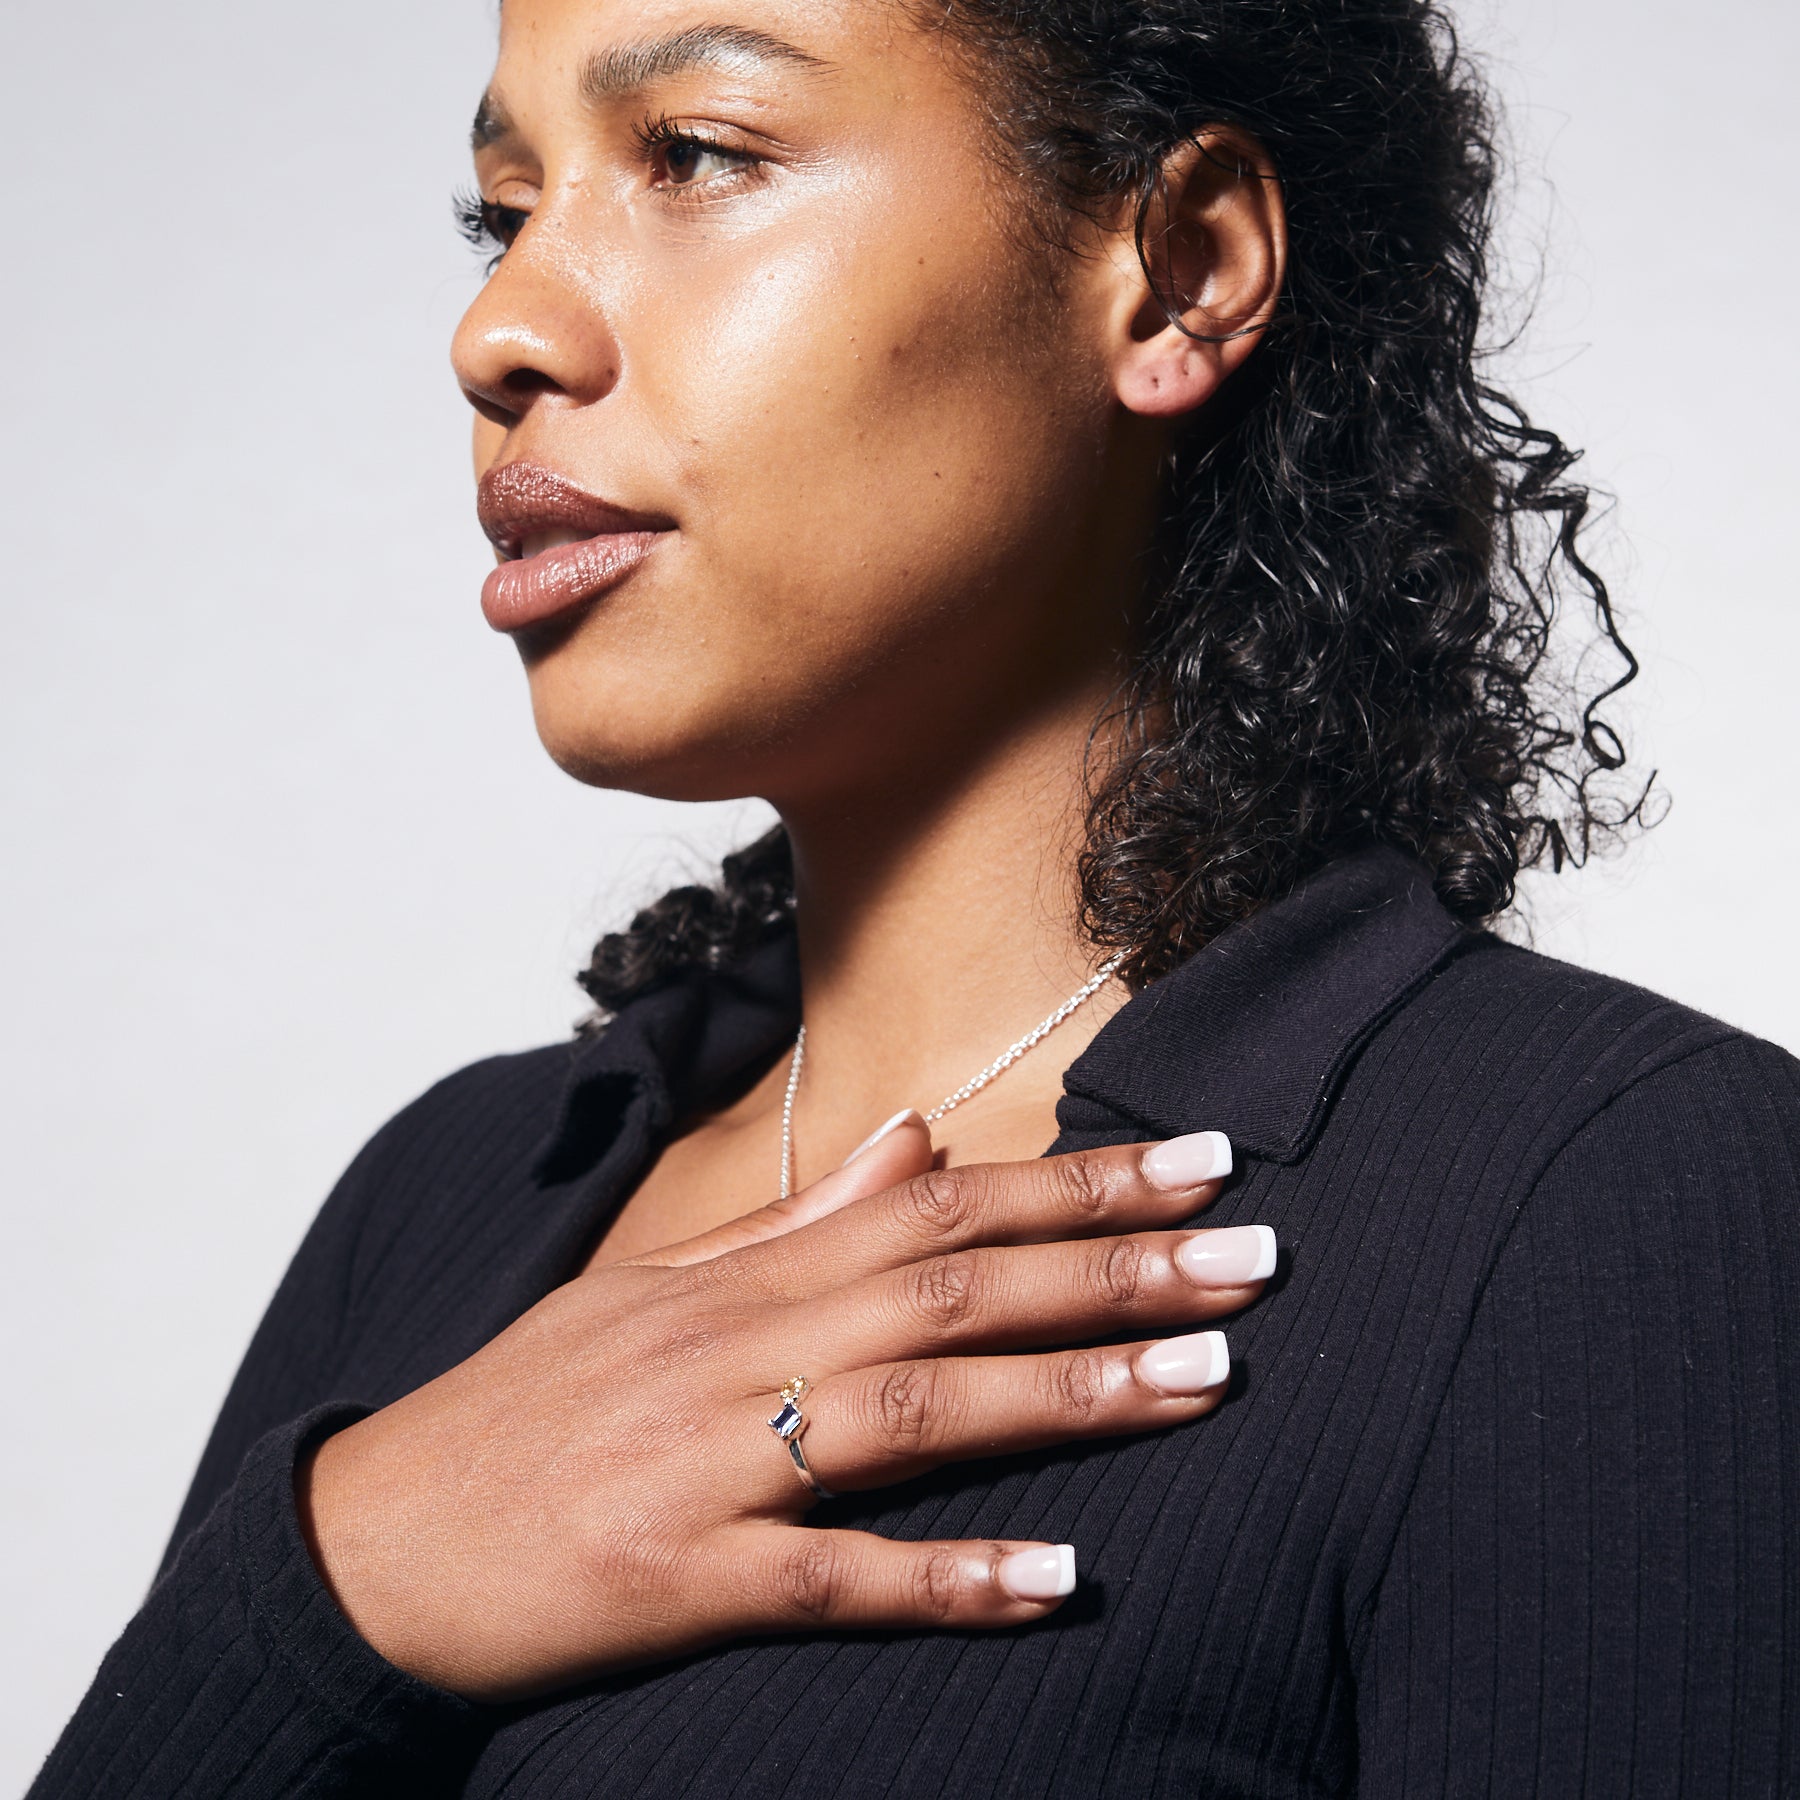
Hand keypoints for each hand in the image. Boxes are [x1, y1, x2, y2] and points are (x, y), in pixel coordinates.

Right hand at [298, 1118, 1269, 1700]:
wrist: (374, 1536)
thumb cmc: (536, 1404)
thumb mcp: (661, 1284)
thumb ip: (802, 1217)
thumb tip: (920, 1136)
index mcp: (742, 1274)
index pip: (940, 1203)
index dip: (1078, 1181)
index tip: (1200, 1159)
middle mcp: (737, 1346)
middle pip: (952, 1287)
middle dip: (1115, 1266)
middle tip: (1257, 1254)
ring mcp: (707, 1460)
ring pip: (915, 1410)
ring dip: (1069, 1397)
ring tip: (1208, 1383)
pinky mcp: (673, 1577)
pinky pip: (824, 1576)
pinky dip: (942, 1579)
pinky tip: (1054, 1584)